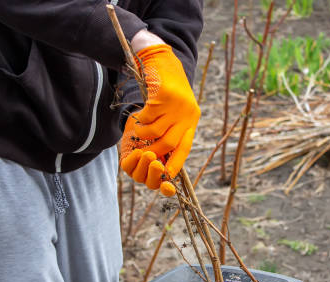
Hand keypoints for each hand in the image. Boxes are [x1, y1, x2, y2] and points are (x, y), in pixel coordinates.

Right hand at [120, 43, 199, 196]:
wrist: (160, 57)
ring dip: (143, 135)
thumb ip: (171, 129)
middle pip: (169, 144)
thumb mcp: (172, 110)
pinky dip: (139, 121)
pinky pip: (148, 118)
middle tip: (142, 149)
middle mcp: (188, 112)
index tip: (165, 177)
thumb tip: (161, 156)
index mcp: (191, 118)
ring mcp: (177, 104)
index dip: (175, 164)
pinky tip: (138, 116)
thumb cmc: (164, 87)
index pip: (185, 147)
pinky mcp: (164, 95)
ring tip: (138, 128)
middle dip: (153, 151)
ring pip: (156, 133)